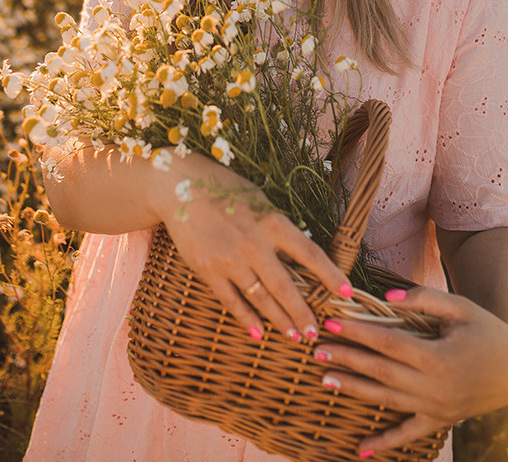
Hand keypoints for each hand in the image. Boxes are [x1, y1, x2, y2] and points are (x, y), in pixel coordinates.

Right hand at [153, 152, 352, 344]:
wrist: (180, 190)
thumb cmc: (224, 192)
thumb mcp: (259, 201)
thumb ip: (278, 228)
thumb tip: (302, 254)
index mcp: (272, 222)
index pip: (309, 253)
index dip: (331, 275)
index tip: (348, 293)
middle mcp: (254, 244)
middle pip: (286, 287)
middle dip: (303, 313)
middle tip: (315, 332)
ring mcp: (230, 260)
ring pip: (262, 299)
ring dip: (280, 321)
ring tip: (294, 337)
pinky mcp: (209, 271)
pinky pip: (232, 301)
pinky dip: (246, 319)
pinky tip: (258, 333)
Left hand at [314, 286, 507, 456]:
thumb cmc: (487, 333)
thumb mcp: (460, 308)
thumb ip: (423, 299)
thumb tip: (386, 298)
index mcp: (437, 357)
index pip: (387, 343)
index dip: (357, 333)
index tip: (332, 323)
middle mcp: (433, 387)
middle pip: (380, 371)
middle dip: (347, 359)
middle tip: (317, 349)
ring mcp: (435, 408)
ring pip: (386, 399)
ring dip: (354, 389)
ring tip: (325, 378)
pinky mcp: (439, 421)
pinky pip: (407, 434)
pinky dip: (384, 442)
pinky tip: (360, 448)